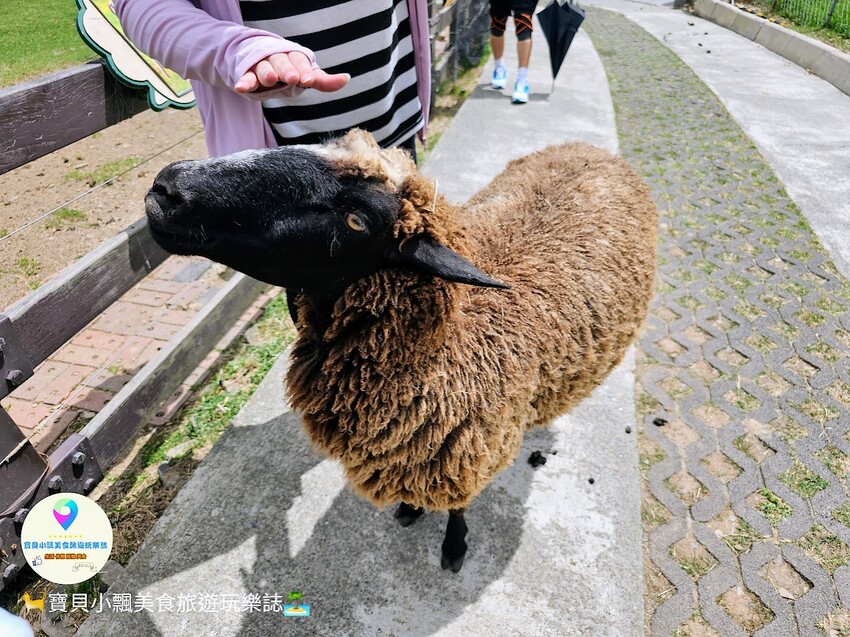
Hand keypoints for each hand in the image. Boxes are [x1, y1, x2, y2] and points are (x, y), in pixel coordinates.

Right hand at [235, 51, 349, 92]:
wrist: (259, 61)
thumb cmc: (288, 71)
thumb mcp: (305, 75)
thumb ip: (323, 80)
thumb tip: (347, 78)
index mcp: (294, 58)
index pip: (300, 62)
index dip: (305, 70)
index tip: (308, 80)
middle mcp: (278, 58)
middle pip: (283, 63)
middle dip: (287, 70)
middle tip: (292, 78)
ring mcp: (262, 65)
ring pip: (264, 67)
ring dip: (266, 72)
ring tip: (269, 80)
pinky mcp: (248, 73)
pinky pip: (246, 76)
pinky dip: (244, 81)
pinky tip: (241, 87)